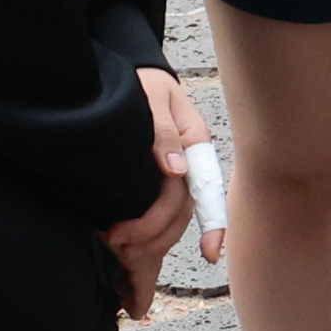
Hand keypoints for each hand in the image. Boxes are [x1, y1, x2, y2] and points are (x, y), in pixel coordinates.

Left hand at [101, 67, 197, 316]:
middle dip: (155, 233)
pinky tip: (126, 243)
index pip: (207, 187)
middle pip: (183, 211)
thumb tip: (174, 168)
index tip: (210, 252)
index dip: (213, 223)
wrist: (135, 77)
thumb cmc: (145, 83)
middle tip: (120, 242)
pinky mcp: (159, 182)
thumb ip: (163, 130)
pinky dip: (145, 233)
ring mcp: (177, 175)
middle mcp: (190, 164)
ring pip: (172, 220)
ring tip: (118, 247)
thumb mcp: (153, 96)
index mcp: (195, 143)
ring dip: (150, 240)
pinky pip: (159, 214)